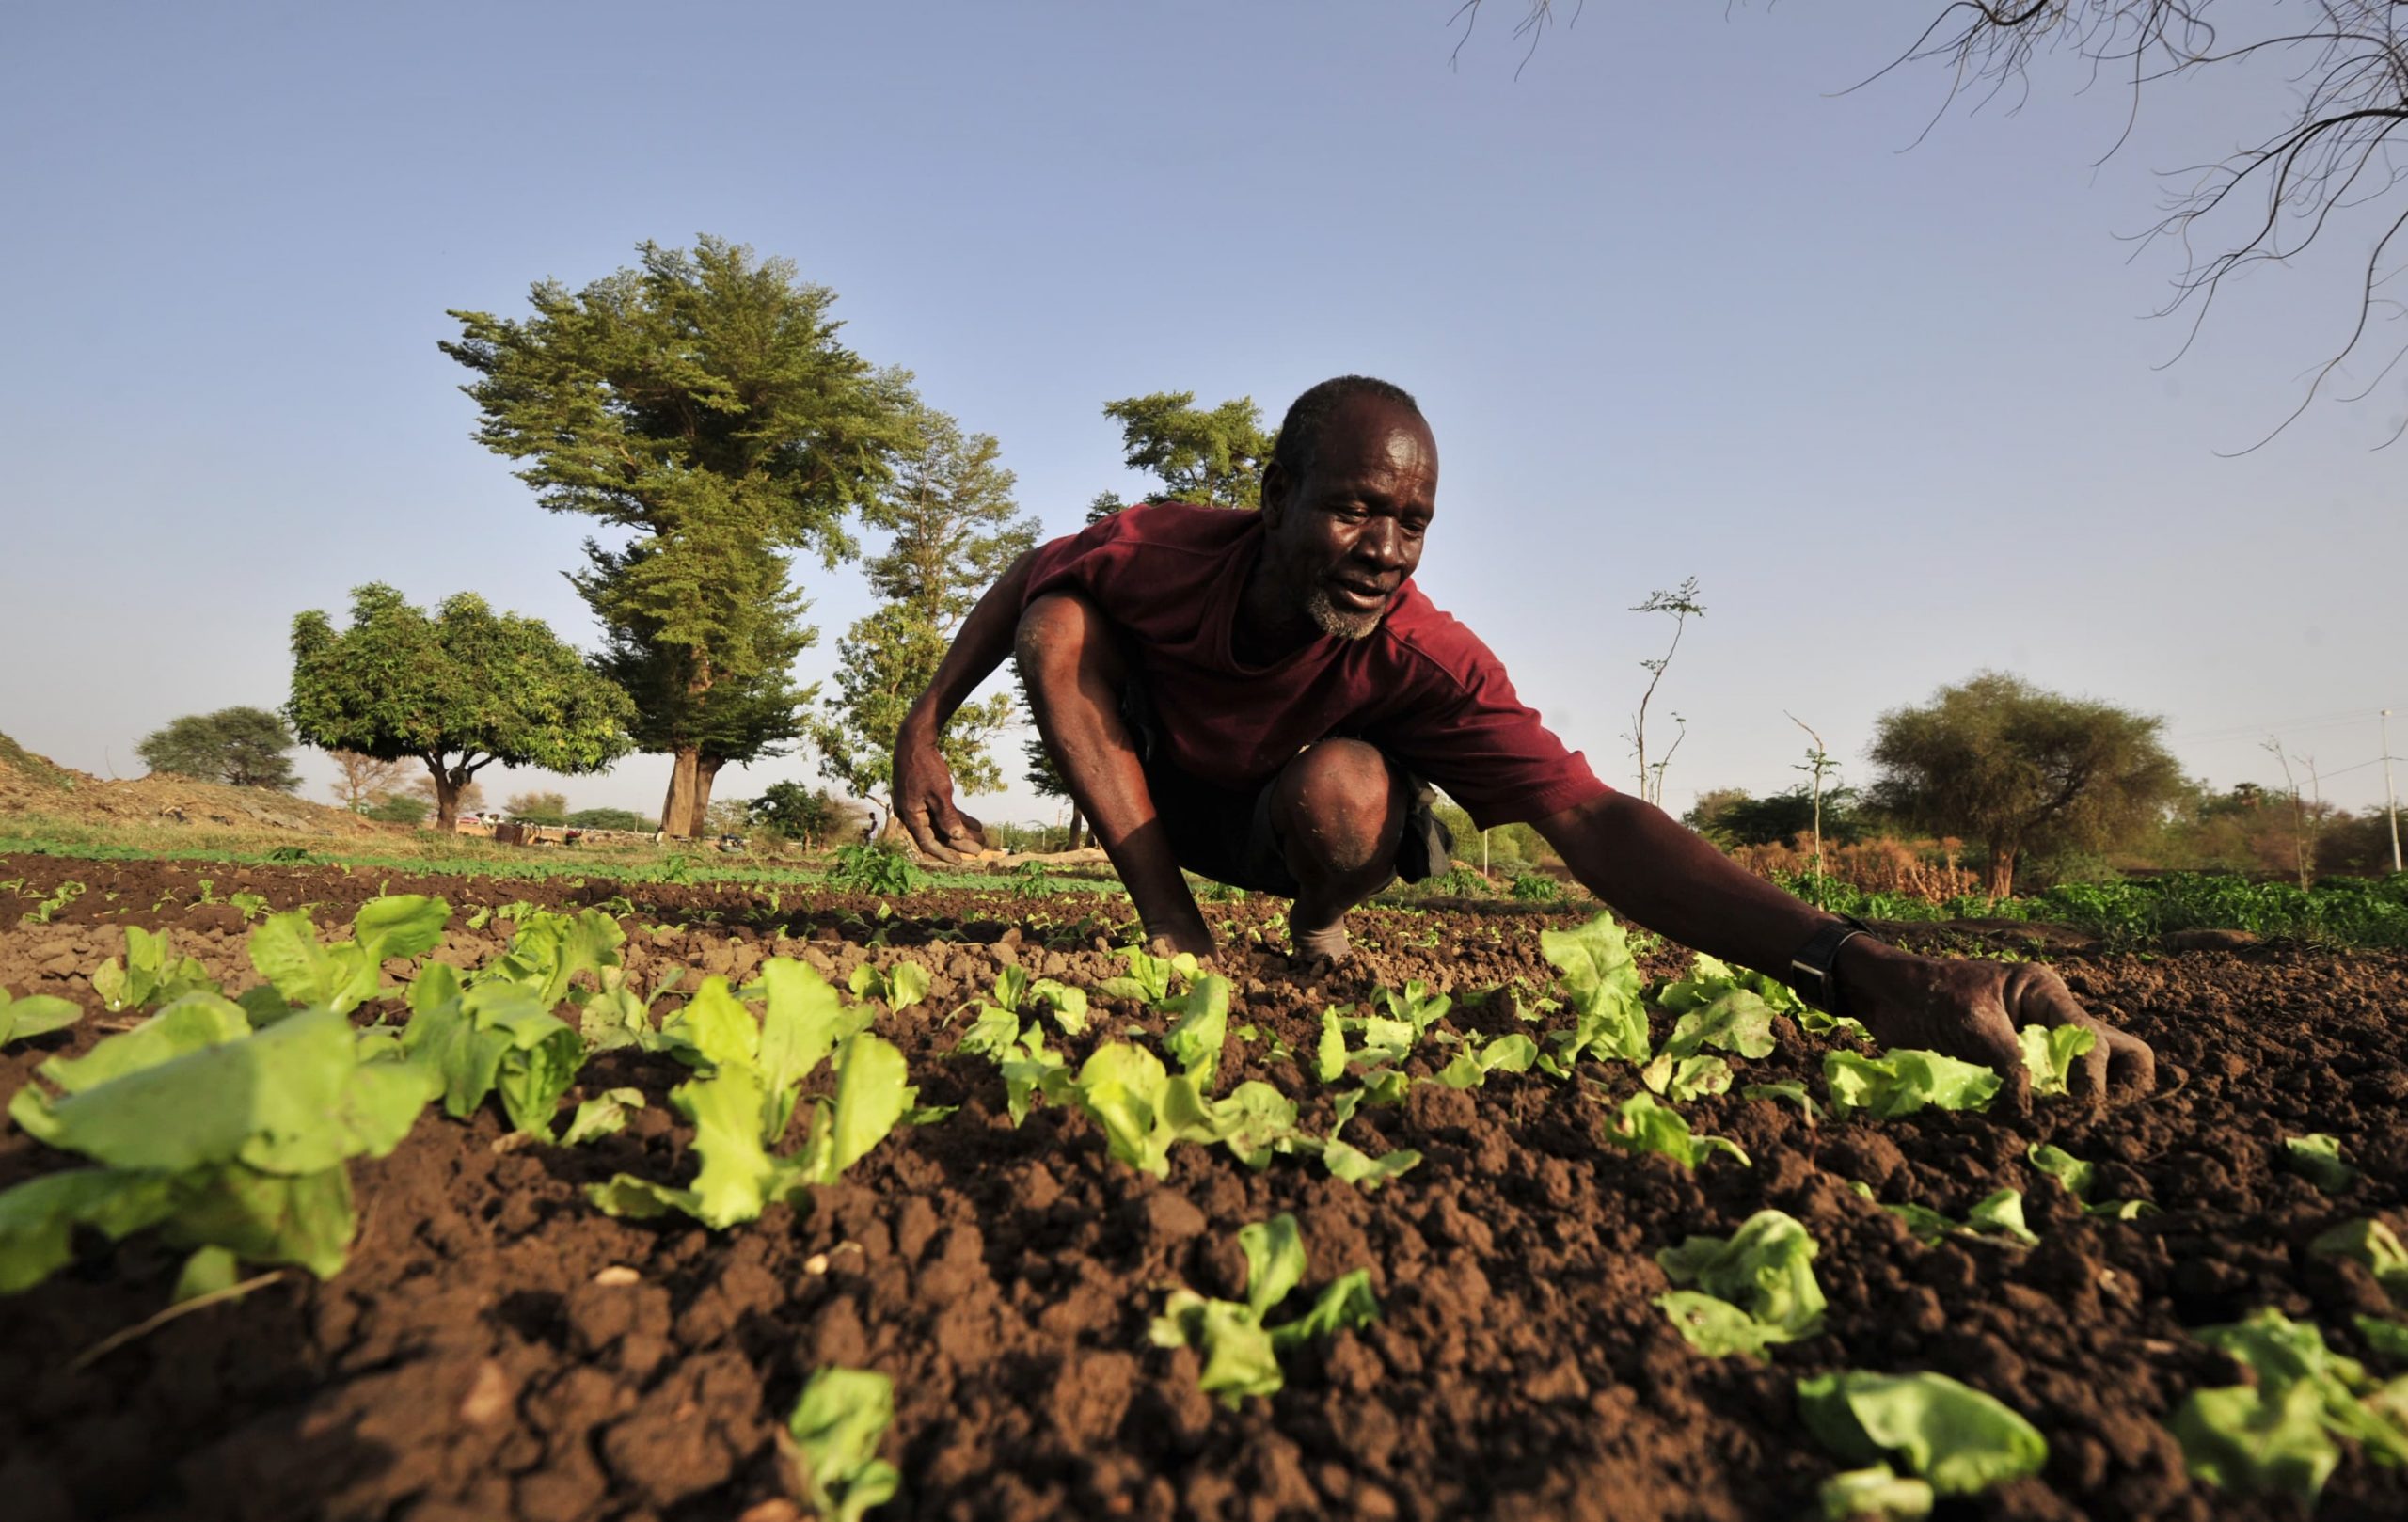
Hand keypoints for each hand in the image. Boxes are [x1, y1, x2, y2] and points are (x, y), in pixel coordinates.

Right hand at [891, 721, 987, 863]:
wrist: (914, 741)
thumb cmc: (926, 766)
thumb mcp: (939, 793)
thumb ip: (947, 817)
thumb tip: (956, 837)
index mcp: (911, 816)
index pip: (929, 842)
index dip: (946, 853)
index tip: (962, 862)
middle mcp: (912, 814)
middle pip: (938, 834)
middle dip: (960, 842)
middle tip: (980, 850)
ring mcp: (917, 804)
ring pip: (941, 823)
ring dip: (961, 830)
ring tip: (982, 837)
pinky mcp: (923, 796)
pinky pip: (942, 811)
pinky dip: (957, 817)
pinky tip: (975, 823)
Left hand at [1840, 941, 2155, 1105]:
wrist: (1888, 998)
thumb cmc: (1929, 996)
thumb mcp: (1971, 1023)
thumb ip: (2006, 1061)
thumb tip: (2031, 1109)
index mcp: (2046, 995)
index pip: (2093, 1039)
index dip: (2092, 1077)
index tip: (2079, 1107)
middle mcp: (2054, 1019)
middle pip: (2121, 1053)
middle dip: (2113, 1089)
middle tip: (2084, 1117)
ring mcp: (2041, 1046)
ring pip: (2092, 1076)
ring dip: (2086, 1105)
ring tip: (2067, 1127)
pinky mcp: (2021, 1071)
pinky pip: (2051, 1094)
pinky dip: (2049, 1113)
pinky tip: (2037, 1129)